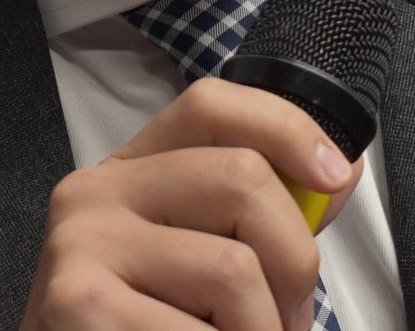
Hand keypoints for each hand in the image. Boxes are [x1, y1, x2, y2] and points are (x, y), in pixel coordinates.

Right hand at [22, 76, 361, 329]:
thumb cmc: (144, 330)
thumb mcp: (189, 263)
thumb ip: (252, 219)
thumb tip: (335, 174)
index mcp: (127, 171)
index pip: (211, 105)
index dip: (287, 128)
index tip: (335, 178)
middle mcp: (95, 193)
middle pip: (243, 179)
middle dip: (294, 264)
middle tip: (286, 321)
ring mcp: (81, 247)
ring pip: (234, 269)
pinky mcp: (78, 305)